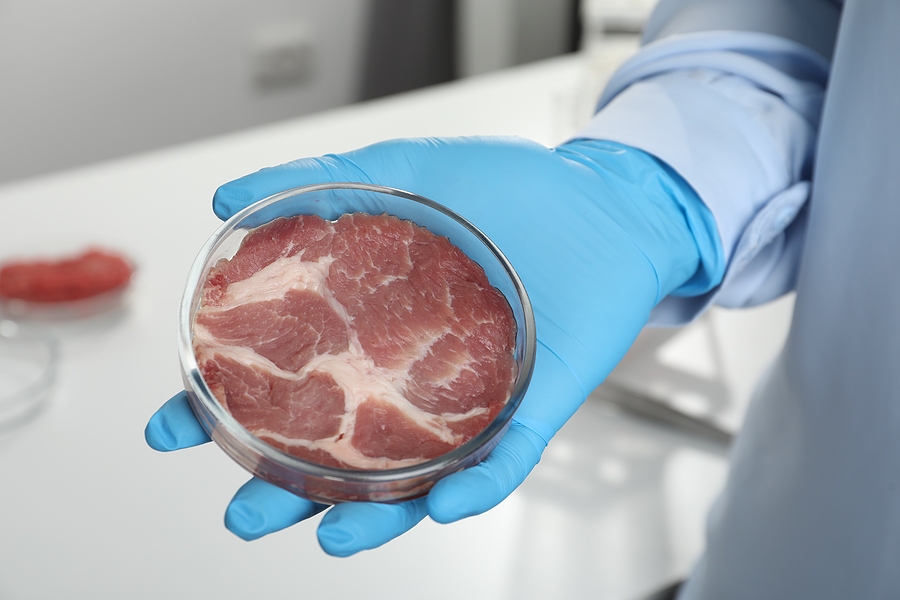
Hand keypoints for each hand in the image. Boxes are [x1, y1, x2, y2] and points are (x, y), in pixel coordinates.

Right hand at [146, 136, 721, 554]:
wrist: (603, 197)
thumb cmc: (509, 193)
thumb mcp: (404, 176)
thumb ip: (319, 184)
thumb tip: (225, 202)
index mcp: (373, 331)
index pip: (288, 381)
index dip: (226, 407)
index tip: (174, 426)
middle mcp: (413, 376)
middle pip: (340, 448)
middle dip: (288, 488)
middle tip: (243, 511)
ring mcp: (472, 398)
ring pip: (417, 477)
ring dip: (373, 514)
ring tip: (331, 535)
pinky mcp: (535, 404)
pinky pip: (505, 458)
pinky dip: (476, 484)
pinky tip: (445, 500)